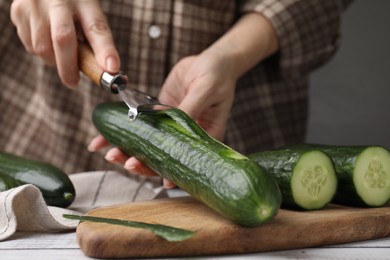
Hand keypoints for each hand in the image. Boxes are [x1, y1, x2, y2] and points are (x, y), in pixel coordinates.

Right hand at [10, 0, 119, 87]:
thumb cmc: (73, 6)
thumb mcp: (88, 15)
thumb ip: (96, 40)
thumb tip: (108, 70)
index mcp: (84, 0)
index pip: (96, 27)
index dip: (105, 50)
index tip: (112, 68)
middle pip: (63, 38)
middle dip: (69, 67)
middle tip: (74, 82)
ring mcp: (34, 4)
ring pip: (42, 48)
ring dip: (53, 61)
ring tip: (61, 54)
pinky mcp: (18, 11)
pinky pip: (30, 46)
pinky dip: (41, 52)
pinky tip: (46, 41)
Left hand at [88, 49, 236, 187]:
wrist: (211, 60)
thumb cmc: (218, 75)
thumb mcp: (206, 90)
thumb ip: (189, 108)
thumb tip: (169, 125)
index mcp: (203, 137)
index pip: (186, 161)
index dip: (174, 172)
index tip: (162, 182)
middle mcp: (185, 136)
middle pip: (162, 157)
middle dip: (142, 162)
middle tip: (125, 162)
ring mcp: (170, 126)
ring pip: (147, 144)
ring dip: (128, 150)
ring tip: (109, 153)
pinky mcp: (159, 113)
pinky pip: (139, 124)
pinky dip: (122, 130)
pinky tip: (105, 136)